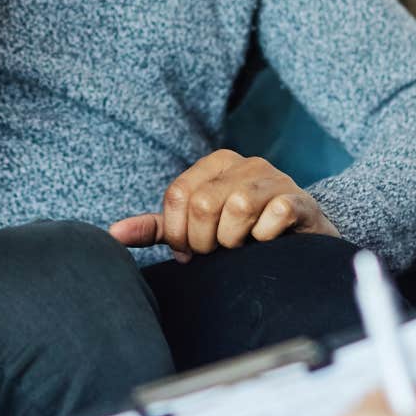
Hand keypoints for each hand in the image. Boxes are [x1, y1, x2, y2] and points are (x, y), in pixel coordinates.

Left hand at [109, 149, 338, 259]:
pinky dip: (264, 237)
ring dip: (233, 240)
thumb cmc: (245, 233)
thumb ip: (159, 229)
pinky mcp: (299, 200)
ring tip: (242, 246)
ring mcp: (274, 178)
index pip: (177, 196)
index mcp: (215, 164)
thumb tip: (112, 235)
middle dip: (204, 242)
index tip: (190, 251)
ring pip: (235, 209)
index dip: (179, 234)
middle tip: (217, 252)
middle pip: (202, 204)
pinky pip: (272, 217)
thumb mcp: (199, 227)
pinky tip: (269, 241)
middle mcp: (244, 164)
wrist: (303, 242)